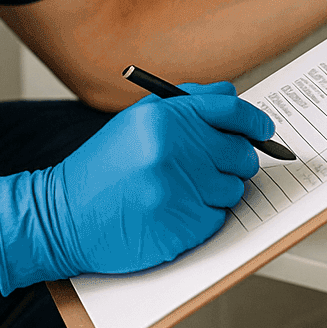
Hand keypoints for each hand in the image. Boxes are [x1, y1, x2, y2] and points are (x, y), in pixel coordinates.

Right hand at [0, 82, 273, 291]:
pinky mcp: (179, 228)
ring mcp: (177, 191)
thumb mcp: (137, 121)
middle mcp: (173, 150)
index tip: (264, 130)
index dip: (255, 121)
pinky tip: (174, 212)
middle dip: (234, 162)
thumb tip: (234, 98)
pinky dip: (203, 217)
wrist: (62, 216)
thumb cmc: (103, 168)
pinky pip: (218, 219)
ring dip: (217, 192)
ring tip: (181, 191)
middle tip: (213, 168)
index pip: (231, 111)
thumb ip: (187, 104)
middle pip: (241, 154)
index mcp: (164, 118)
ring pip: (233, 190)